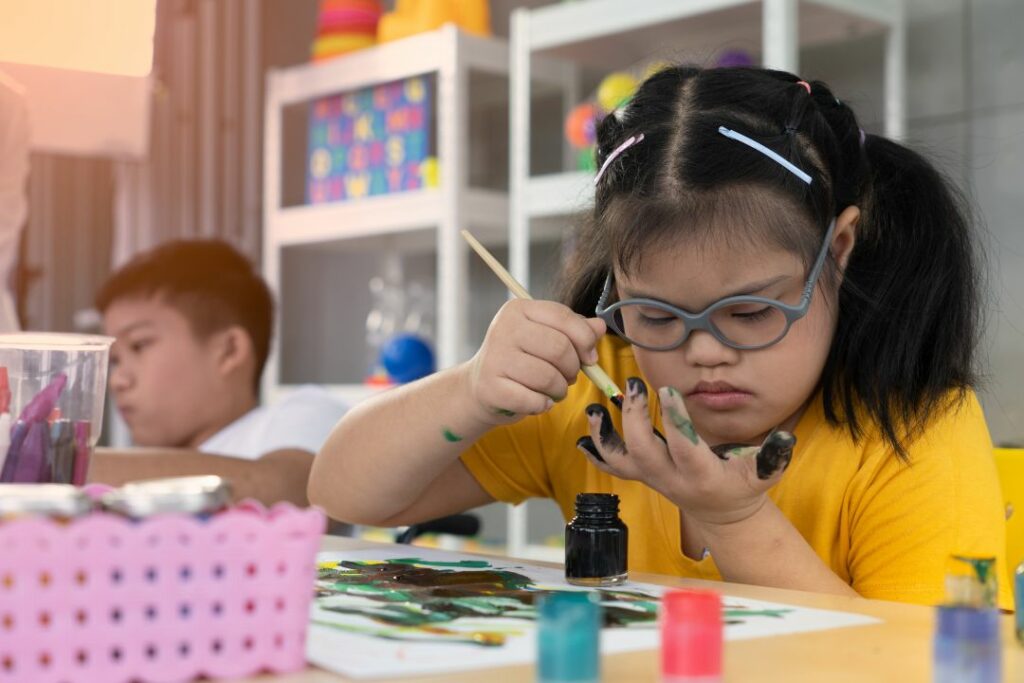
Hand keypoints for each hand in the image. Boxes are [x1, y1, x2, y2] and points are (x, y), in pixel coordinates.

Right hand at [464, 299, 605, 425]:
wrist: (480, 387)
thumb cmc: (521, 360)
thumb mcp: (546, 337)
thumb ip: (575, 330)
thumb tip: (600, 326)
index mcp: (519, 309)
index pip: (563, 317)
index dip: (585, 339)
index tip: (590, 357)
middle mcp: (504, 328)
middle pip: (559, 348)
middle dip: (573, 368)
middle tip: (569, 377)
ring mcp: (495, 358)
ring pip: (548, 377)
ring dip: (560, 390)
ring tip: (554, 390)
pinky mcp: (490, 387)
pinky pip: (533, 400)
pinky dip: (543, 405)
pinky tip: (539, 401)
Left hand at [576, 377, 794, 525]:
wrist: (723, 513)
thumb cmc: (744, 486)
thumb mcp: (765, 474)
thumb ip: (773, 456)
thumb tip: (786, 438)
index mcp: (702, 476)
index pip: (685, 448)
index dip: (675, 421)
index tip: (669, 390)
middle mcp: (671, 479)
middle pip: (643, 452)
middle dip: (634, 418)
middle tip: (633, 384)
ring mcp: (653, 478)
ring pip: (620, 461)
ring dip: (603, 437)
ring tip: (594, 410)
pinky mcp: (642, 476)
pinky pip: (613, 468)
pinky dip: (596, 453)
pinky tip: (582, 438)